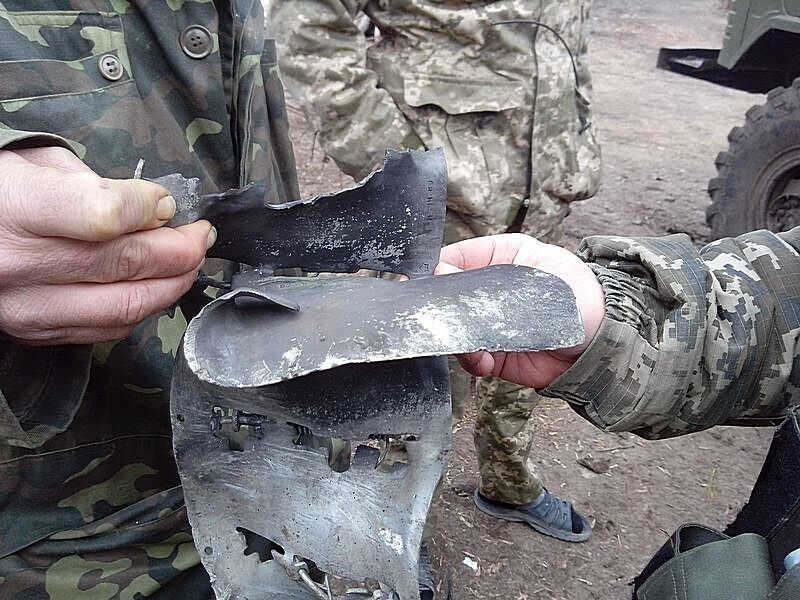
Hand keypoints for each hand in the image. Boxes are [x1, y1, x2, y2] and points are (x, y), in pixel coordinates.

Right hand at [0, 146, 214, 344]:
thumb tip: (153, 207)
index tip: (169, 201)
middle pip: (125, 264)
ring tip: (189, 262)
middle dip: (180, 250)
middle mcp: (16, 264)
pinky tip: (157, 286)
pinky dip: (144, 307)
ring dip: (173, 284)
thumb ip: (92, 183)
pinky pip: (108, 329)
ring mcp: (25, 306)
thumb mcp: (31, 164)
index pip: (103, 216)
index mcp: (14, 209)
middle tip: (201, 235)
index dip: (149, 209)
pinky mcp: (35, 331)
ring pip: (125, 306)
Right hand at [438, 233, 603, 388]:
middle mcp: (487, 290)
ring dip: (457, 338)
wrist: (603, 345)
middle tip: (441, 318)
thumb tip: (441, 270)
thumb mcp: (536, 271)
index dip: (435, 271)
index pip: (453, 259)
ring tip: (473, 345)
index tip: (423, 282)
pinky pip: (469, 357)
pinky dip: (471, 360)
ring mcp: (487, 323)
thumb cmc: (579, 296)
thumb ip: (488, 274)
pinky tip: (484, 360)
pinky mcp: (493, 354)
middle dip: (442, 309)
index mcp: (497, 257)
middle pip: (446, 296)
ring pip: (453, 328)